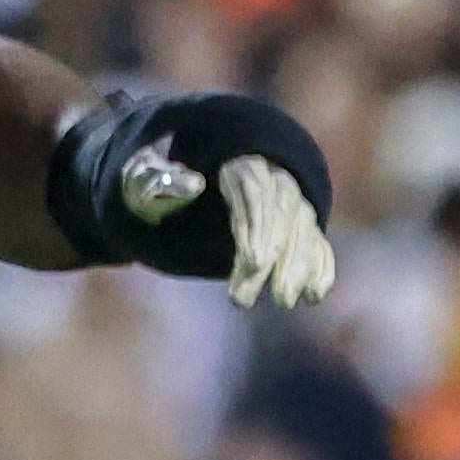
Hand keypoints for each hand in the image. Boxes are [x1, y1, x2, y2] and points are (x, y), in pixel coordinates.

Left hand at [46, 87, 337, 307]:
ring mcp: (283, 198)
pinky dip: (318, 264)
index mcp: (234, 158)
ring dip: (299, 265)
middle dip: (280, 254)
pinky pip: (312, 239)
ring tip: (285, 301)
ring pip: (302, 226)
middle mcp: (269, 174)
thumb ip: (158, 178)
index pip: (254, 189)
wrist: (164, 180)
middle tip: (273, 296)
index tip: (254, 262)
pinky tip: (314, 294)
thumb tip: (193, 184)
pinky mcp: (289, 222)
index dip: (258, 226)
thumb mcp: (140, 175)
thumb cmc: (149, 180)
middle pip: (283, 210)